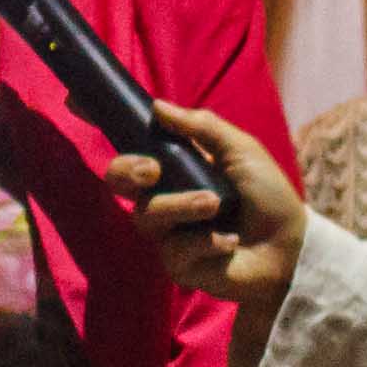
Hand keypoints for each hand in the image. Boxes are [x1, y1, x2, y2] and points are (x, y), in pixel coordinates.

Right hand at [110, 101, 307, 319]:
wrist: (291, 246)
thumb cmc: (267, 195)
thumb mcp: (241, 151)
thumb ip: (203, 127)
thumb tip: (158, 106)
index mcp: (175, 164)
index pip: (131, 140)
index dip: (99, 120)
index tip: (75, 100)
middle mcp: (163, 194)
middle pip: (117, 178)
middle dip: (126, 170)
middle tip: (152, 171)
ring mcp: (167, 232)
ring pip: (147, 215)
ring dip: (182, 206)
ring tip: (214, 206)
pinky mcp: (177, 266)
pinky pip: (174, 250)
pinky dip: (205, 241)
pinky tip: (228, 242)